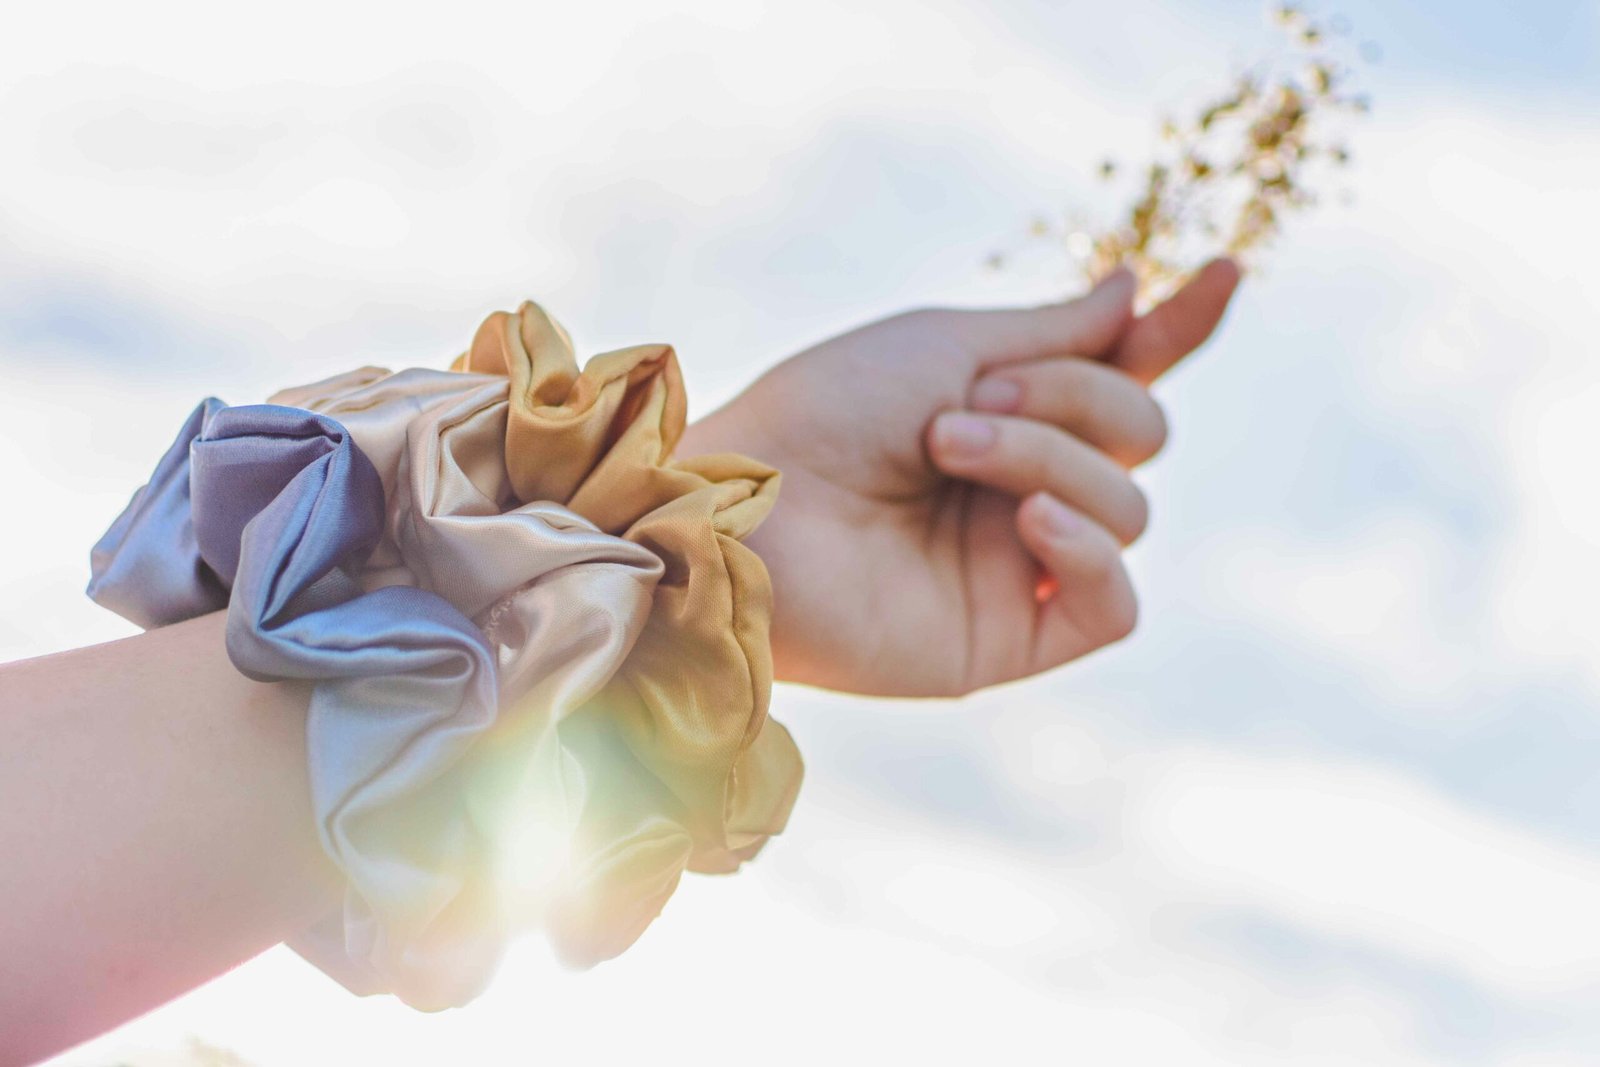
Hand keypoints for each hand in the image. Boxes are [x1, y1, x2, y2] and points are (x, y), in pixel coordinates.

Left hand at [681, 260, 1240, 696]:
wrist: (747, 507)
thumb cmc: (822, 414)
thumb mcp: (943, 343)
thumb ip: (1052, 331)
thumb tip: (1135, 289)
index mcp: (1009, 414)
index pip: (1123, 375)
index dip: (1179, 331)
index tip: (1230, 273)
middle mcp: (1025, 489)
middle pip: (1138, 434)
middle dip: (1072, 398)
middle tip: (967, 401)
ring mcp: (1021, 565)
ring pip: (1127, 507)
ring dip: (1048, 460)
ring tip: (949, 448)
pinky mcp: (1012, 637)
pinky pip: (1116, 604)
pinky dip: (1088, 550)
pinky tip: (1030, 525)